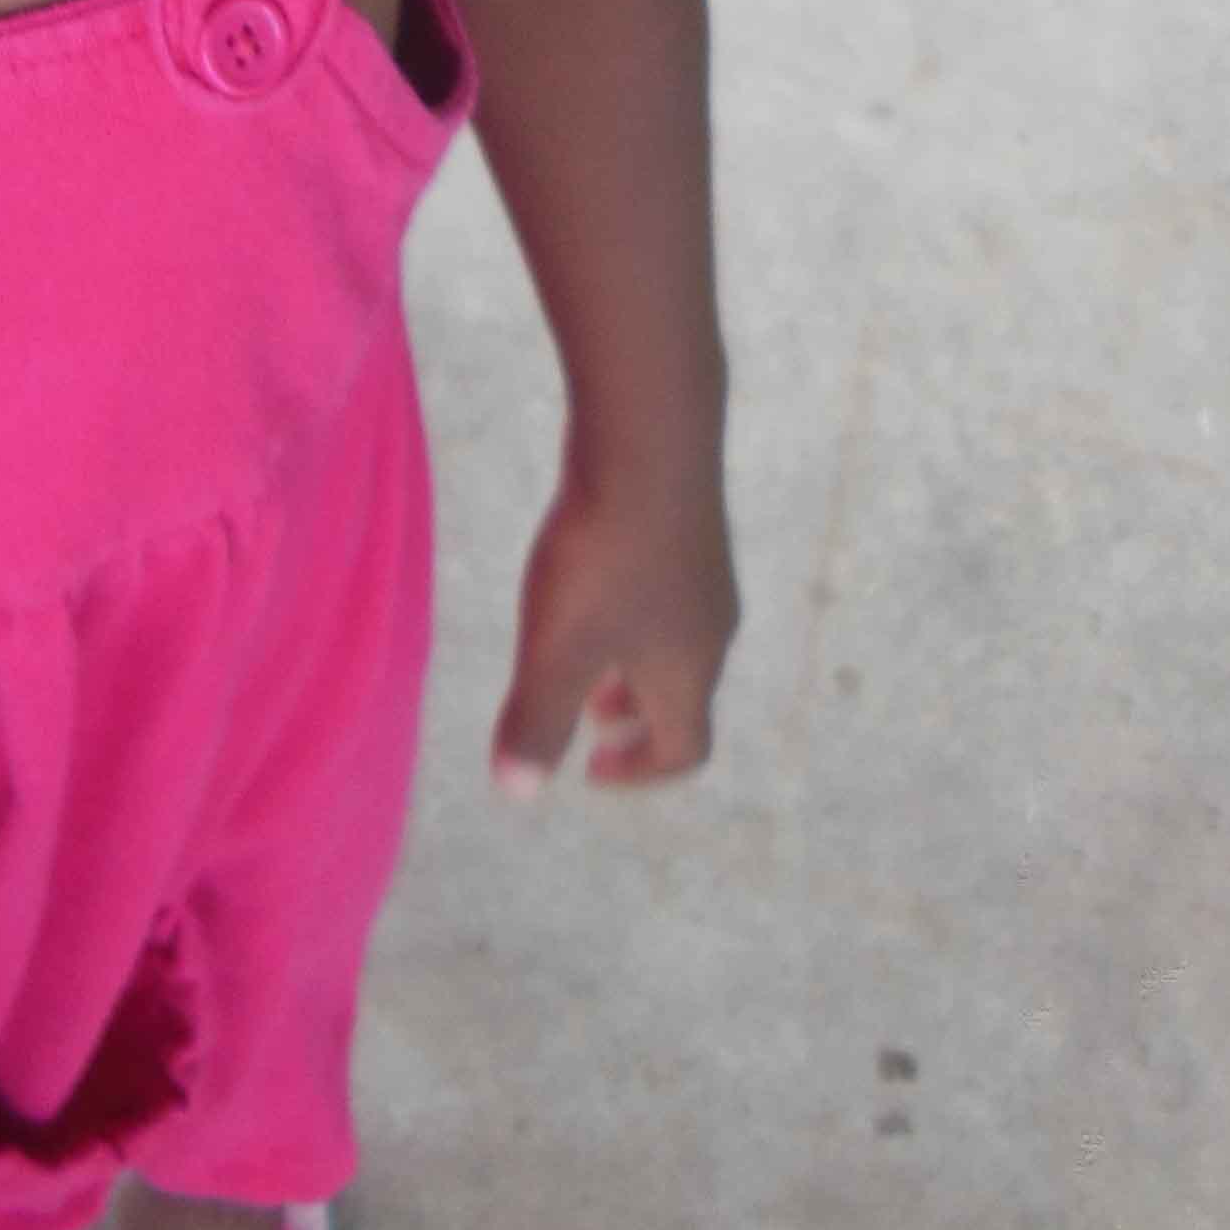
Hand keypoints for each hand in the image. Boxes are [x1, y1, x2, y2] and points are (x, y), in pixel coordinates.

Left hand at [491, 450, 736, 791]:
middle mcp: (712, 627)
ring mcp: (707, 572)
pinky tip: (591, 573)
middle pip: (685, 695)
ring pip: (678, 641)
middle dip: (634, 715)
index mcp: (688, 671)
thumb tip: (517, 792)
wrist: (649, 437)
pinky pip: (670, 592)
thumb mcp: (555, 646)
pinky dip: (637, 612)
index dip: (640, 772)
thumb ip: (537, 719)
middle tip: (586, 714)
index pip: (685, 749)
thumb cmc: (601, 553)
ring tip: (583, 650)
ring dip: (634, 662)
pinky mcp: (692, 523)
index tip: (590, 767)